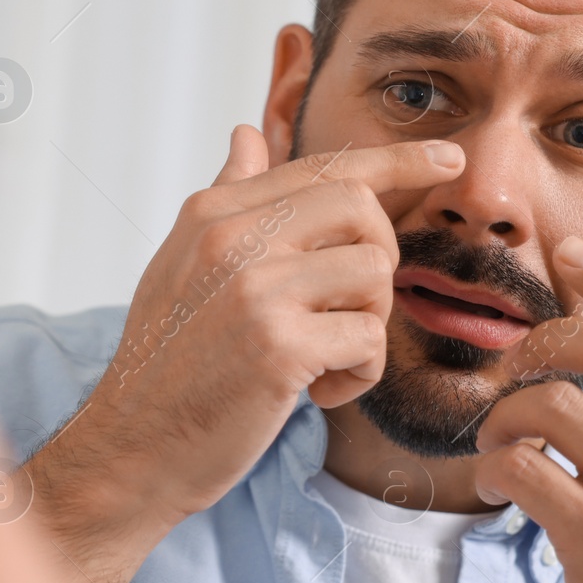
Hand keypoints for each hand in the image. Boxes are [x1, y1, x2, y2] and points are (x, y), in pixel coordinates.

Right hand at [25, 125, 464, 582]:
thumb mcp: (182, 264)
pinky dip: (358, 375)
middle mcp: (231, 238)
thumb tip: (247, 133)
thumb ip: (227, 197)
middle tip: (349, 308)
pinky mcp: (280, 349)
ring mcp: (255, 291)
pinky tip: (316, 393)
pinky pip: (369, 339)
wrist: (132, 448)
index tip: (450, 158)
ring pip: (373, 275)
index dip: (397, 160)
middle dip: (378, 258)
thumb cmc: (166, 362)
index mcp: (213, 214)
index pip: (323, 167)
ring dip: (367, 326)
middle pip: (360, 208)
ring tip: (323, 359)